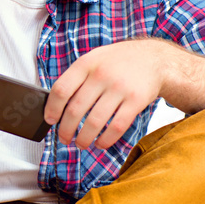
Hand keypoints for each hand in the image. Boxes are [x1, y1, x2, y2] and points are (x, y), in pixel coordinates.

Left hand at [44, 40, 167, 150]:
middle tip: (64, 138)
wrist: (154, 58)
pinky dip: (106, 140)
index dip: (52, 109)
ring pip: (95, 122)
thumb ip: (77, 78)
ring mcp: (119, 88)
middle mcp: (101, 75)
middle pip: (76, 109)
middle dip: (66, 130)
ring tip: (81, 144)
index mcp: (86, 64)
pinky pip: (117, 126)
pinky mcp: (136, 101)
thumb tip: (56, 106)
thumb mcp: (94, 59)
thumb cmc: (118, 62)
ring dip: (84, 139)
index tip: (50, 121)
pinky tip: (100, 143)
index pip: (61, 89)